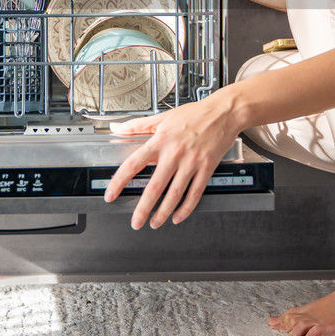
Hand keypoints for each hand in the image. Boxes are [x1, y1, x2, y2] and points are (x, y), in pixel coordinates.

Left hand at [102, 91, 244, 228]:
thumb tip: (117, 128)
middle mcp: (174, 154)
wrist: (224, 112)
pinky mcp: (206, 168)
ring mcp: (191, 163)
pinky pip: (194, 193)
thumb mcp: (162, 116)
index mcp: (160, 141)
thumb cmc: (194, 114)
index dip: (119, 182)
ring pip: (174, 195)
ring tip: (155, 223)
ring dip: (163, 213)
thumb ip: (137, 125)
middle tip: (136, 222)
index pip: (133, 164)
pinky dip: (185, 208)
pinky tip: (178, 216)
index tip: (111, 195)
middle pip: (154, 187)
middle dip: (143, 209)